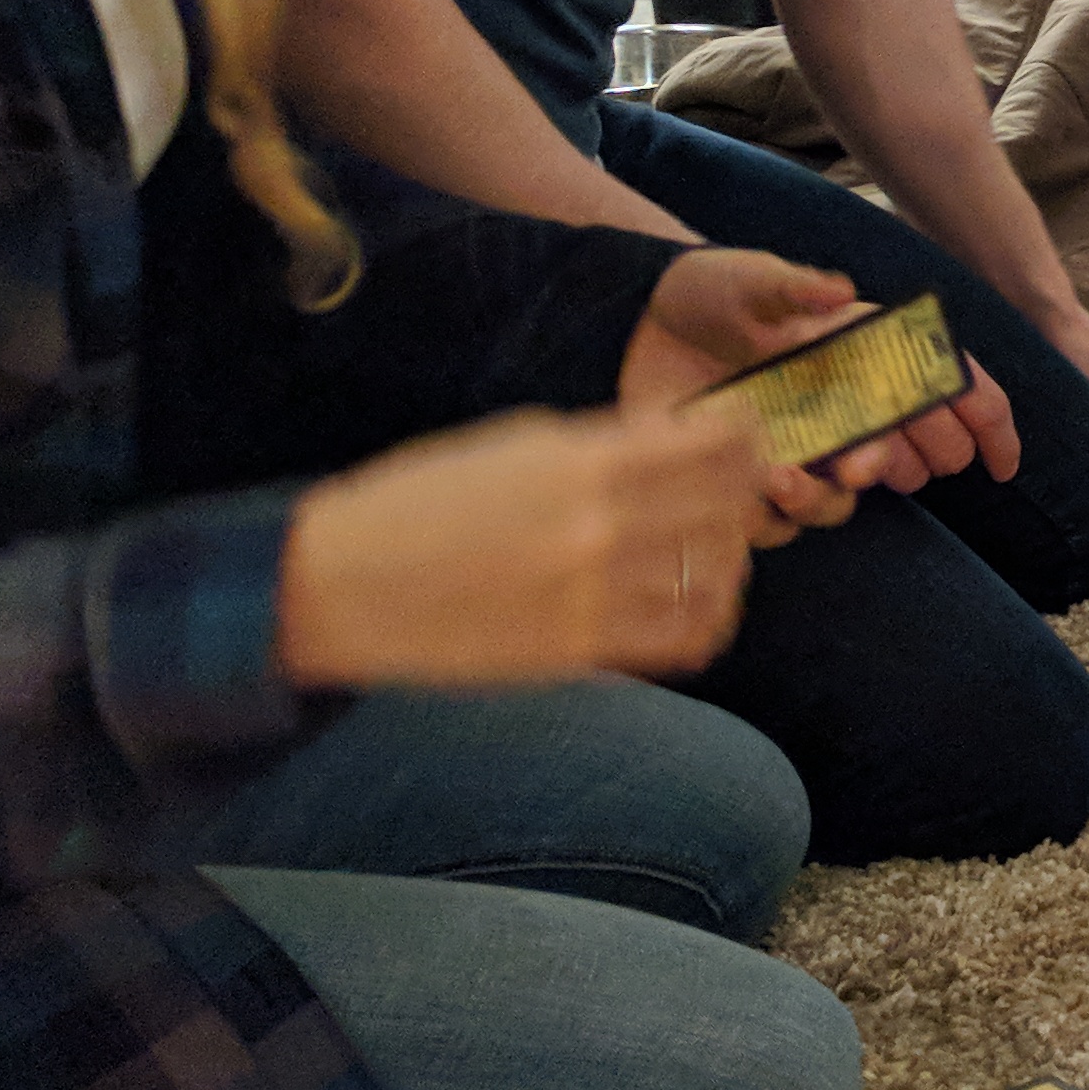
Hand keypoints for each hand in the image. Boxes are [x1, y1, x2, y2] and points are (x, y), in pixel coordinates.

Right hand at [273, 393, 777, 685]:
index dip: (748, 438)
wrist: (338, 583)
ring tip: (724, 552)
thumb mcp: (511, 444)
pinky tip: (699, 606)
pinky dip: (705, 621)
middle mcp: (597, 524)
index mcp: (582, 459)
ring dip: (732, 560)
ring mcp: (590, 593)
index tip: (750, 438)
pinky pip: (678, 639)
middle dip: (749, 495)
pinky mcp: (574, 651)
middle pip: (727, 507)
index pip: (712, 443)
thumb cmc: (419, 500)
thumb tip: (677, 438)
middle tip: (749, 493)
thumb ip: (601, 442)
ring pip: (715, 577)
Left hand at [621, 247, 1004, 507]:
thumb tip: (837, 288)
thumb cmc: (711, 290)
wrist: (641, 320)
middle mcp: (853, 403)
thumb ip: (794, 285)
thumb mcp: (751, 277)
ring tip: (786, 474)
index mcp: (872, 352)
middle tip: (863, 463)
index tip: (1001, 464)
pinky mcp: (762, 476)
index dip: (990, 428)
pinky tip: (750, 480)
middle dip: (908, 464)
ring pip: (852, 498)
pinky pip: (787, 518)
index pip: (957, 388)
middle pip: (920, 451)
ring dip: (832, 497)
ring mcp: (811, 444)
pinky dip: (777, 511)